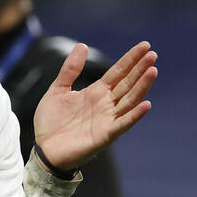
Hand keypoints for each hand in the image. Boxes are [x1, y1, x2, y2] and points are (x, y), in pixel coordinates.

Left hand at [33, 41, 156, 170]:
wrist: (44, 150)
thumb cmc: (51, 122)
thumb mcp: (57, 90)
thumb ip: (70, 69)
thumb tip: (82, 46)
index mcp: (96, 92)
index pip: (118, 72)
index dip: (131, 59)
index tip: (145, 46)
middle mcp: (106, 104)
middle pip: (127, 83)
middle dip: (140, 69)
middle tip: (153, 55)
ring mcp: (107, 119)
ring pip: (129, 100)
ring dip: (142, 87)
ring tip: (152, 71)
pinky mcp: (105, 135)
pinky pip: (123, 124)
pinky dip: (135, 115)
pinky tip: (146, 104)